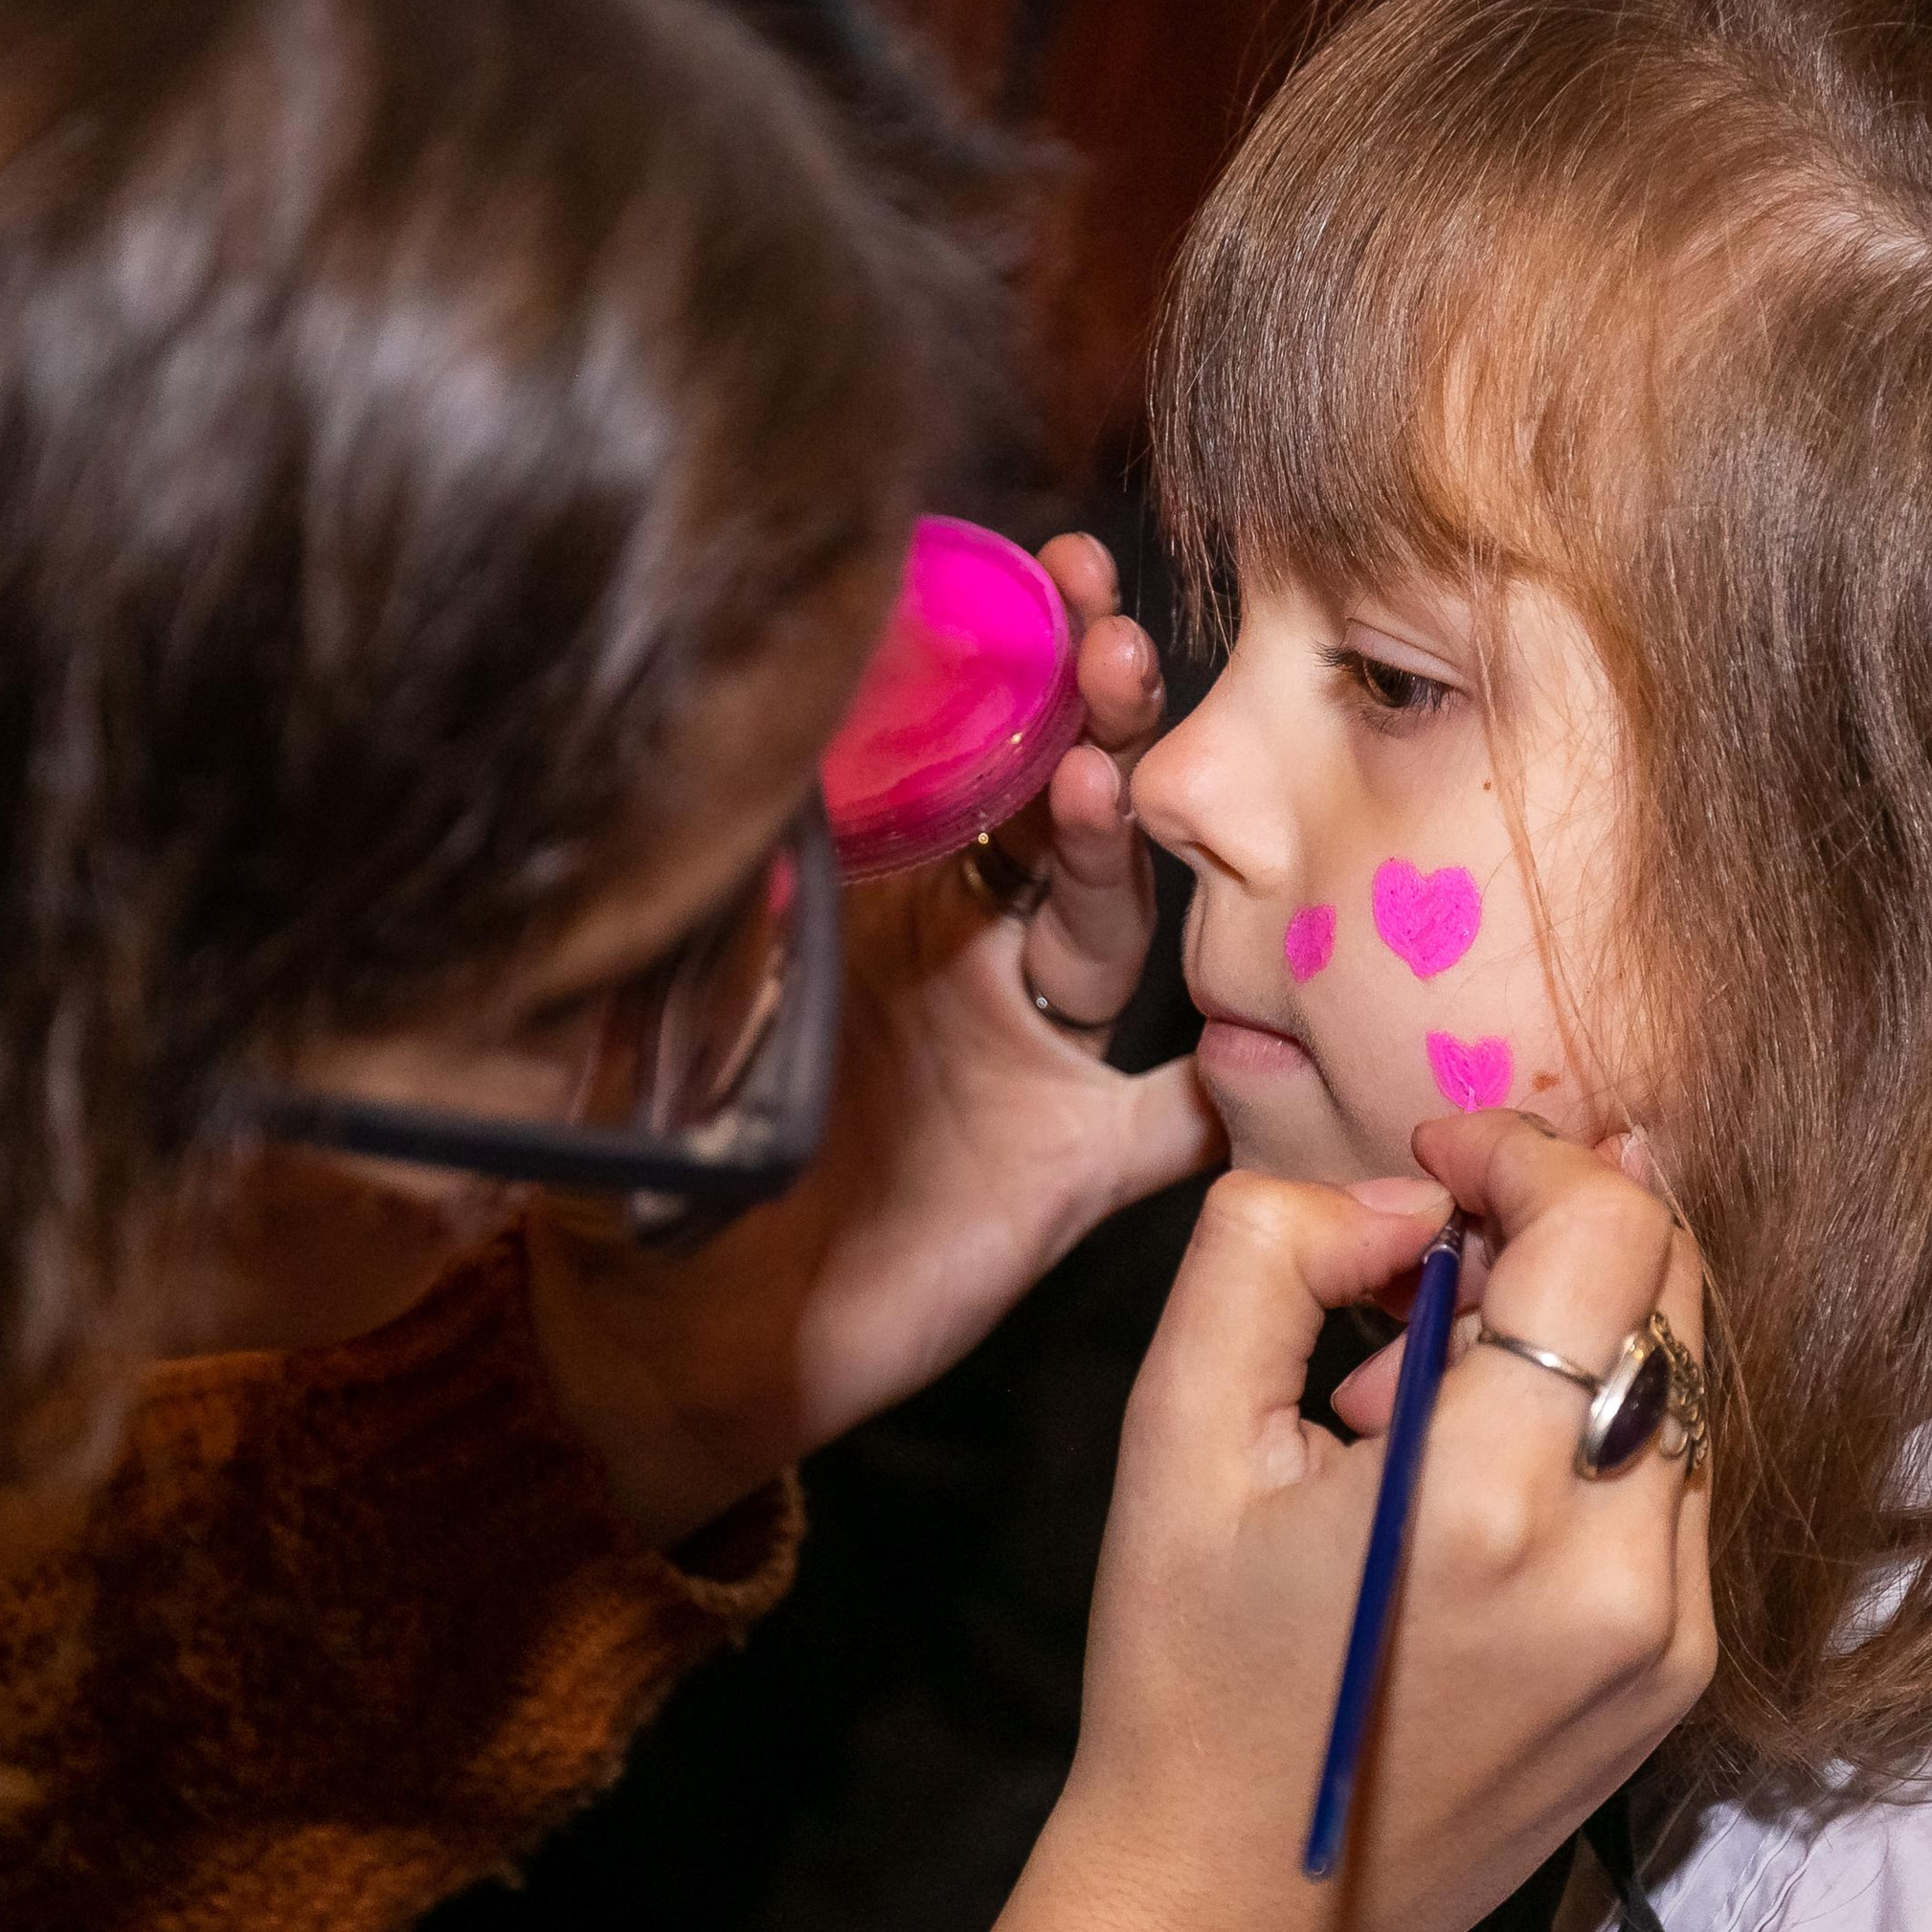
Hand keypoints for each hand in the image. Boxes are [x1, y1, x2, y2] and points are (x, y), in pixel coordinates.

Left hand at [530, 534, 1219, 1547]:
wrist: (676, 1353)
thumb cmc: (642, 1180)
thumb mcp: (648, 1015)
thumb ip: (698, 903)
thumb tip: (709, 766)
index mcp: (864, 908)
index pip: (955, 761)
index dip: (997, 670)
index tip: (1026, 578)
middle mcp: (959, 960)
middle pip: (1060, 816)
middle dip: (1088, 712)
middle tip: (1103, 635)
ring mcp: (1028, 1058)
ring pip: (1124, 926)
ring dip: (1137, 842)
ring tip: (1112, 769)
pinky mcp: (1071, 1167)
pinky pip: (1181, 1116)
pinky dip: (1243, 1080)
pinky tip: (1289, 1018)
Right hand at [972, 1112, 1713, 1931]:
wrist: (1234, 1912)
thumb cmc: (1180, 1674)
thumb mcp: (1167, 1433)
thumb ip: (1264, 1253)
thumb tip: (1398, 1204)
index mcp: (1489, 1502)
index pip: (1608, 1234)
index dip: (1526, 1151)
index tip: (1434, 1159)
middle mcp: (1621, 1569)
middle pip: (1673, 1293)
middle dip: (1551, 1232)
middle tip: (1407, 1283)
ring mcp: (1668, 1635)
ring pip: (1681, 1384)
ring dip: (1567, 1337)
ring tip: (1414, 1406)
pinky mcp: (1675, 1680)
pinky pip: (1673, 1484)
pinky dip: (1588, 1433)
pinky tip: (1465, 1491)